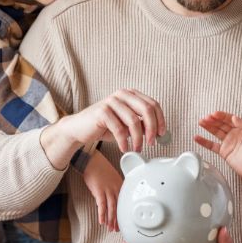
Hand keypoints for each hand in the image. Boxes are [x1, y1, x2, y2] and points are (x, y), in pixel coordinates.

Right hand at [42, 89, 165, 169]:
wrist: (80, 129)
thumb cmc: (105, 126)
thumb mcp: (127, 125)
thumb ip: (141, 125)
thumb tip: (158, 132)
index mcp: (130, 94)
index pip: (153, 104)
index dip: (160, 120)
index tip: (162, 134)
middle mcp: (122, 94)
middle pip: (147, 109)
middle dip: (152, 129)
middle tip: (152, 143)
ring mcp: (111, 101)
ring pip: (134, 121)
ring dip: (138, 138)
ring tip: (137, 148)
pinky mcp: (102, 111)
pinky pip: (119, 129)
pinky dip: (124, 141)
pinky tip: (124, 148)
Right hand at [82, 151, 122, 230]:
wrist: (91, 159)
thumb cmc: (99, 167)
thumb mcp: (111, 176)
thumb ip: (113, 187)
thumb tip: (110, 197)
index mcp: (120, 185)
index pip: (122, 203)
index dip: (121, 214)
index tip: (121, 222)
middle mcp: (116, 188)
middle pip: (118, 207)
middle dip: (117, 220)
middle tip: (116, 229)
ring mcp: (108, 190)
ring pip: (111, 208)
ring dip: (111, 220)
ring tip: (110, 228)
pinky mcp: (99, 191)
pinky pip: (102, 205)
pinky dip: (102, 214)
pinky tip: (102, 222)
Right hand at [194, 111, 241, 183]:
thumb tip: (235, 117)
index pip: (230, 119)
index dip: (222, 116)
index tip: (215, 114)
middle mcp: (234, 134)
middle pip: (221, 124)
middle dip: (213, 120)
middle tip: (206, 118)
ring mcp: (228, 143)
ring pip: (215, 132)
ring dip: (208, 126)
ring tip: (201, 122)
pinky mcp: (223, 152)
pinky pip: (212, 145)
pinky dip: (204, 141)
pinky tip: (197, 137)